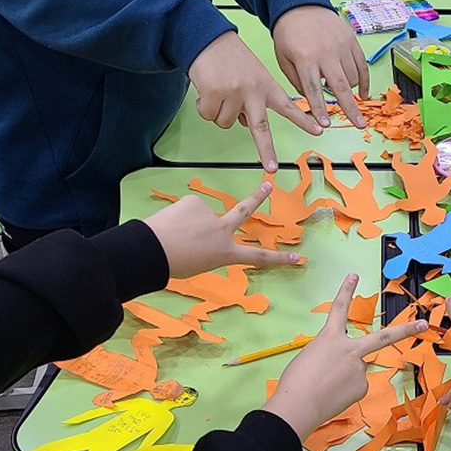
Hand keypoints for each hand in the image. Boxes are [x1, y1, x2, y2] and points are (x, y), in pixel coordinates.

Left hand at [144, 182, 301, 278]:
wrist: (152, 250)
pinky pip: (187, 209)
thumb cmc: (173, 264)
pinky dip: (178, 216)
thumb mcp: (199, 264)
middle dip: (258, 198)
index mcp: (225, 253)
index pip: (258, 258)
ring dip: (188, 223)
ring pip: (200, 216)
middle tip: (268, 186)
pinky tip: (169, 224)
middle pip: (244, 211)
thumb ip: (208, 247)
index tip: (297, 258)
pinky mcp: (194, 202)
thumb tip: (204, 231)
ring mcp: (210, 214)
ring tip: (173, 234)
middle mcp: (222, 231)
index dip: (279, 259)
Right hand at [189, 31, 321, 171]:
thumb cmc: (232, 59)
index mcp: (267, 86)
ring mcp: (234, 92)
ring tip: (219, 91)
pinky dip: (204, 107)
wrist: (208, 38)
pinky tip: (207, 90)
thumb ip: (254, 101)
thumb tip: (247, 124)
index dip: (304, 121)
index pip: (289, 106)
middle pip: (261, 128)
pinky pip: (209, 115)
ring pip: (226, 123)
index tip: (319, 131)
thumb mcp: (253, 77)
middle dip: (266, 150)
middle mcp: (254, 90)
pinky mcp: (214, 93)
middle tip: (272, 168)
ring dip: (219, 112)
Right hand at [264, 274, 426, 439]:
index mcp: (330, 337)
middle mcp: (350, 349)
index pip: (339, 308)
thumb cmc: (296, 381)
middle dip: (406, 329)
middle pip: (384, 337)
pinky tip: (332, 396)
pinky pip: (356, 387)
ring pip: (357, 370)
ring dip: (343, 378)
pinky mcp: (362, 387)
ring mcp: (359, 369)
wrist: (298, 405)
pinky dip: (345, 392)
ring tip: (325, 387)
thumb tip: (343, 364)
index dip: (347, 290)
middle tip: (423, 323)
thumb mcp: (310, 357)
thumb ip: (331, 354)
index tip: (354, 276)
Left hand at [273, 5, 369, 129]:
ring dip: (348, 91)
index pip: (313, 90)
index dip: (320, 109)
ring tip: (339, 89)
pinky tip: (362, 93)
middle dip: (350, 109)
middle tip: (359, 124)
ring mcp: (341, 46)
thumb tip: (313, 101)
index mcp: (305, 58)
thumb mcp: (283, 58)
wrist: (301, 5)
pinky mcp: (352, 41)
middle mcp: (326, 53)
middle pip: (340, 87)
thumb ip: (297, 81)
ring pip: (352, 78)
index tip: (325, 125)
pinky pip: (362, 66)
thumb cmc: (289, 34)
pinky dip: (364, 81)